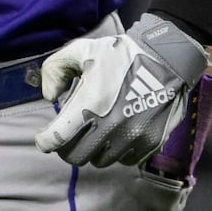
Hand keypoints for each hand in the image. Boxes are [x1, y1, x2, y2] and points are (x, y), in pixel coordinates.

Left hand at [33, 13, 207, 167]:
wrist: (168, 57)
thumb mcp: (80, 50)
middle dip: (69, 147)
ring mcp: (133, 136)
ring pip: (101, 160)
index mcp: (90, 102)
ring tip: (98, 131)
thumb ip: (55, 69)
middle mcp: (111, 124)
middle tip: (71, 136)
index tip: (43, 140)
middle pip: (77, 157)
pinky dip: (118, 152)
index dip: (45, 141)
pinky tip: (118, 134)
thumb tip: (50, 97)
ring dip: (95, 149)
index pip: (57, 138)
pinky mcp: (151, 142)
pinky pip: (125, 160)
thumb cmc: (120, 54)